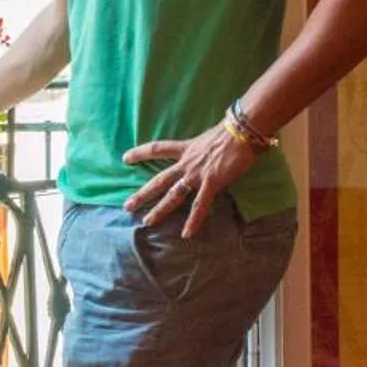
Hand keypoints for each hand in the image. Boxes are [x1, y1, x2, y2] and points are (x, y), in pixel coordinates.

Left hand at [123, 124, 258, 237]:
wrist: (242, 131)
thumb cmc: (230, 132)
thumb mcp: (208, 138)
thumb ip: (202, 149)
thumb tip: (205, 153)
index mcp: (186, 148)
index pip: (157, 149)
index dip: (141, 153)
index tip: (125, 158)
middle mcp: (187, 163)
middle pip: (159, 180)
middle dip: (143, 193)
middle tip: (127, 206)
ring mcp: (197, 174)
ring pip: (173, 195)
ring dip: (160, 210)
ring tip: (147, 222)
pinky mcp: (211, 183)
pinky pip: (200, 205)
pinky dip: (194, 221)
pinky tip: (187, 234)